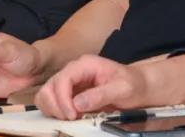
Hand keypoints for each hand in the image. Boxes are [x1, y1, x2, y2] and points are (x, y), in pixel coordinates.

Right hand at [36, 55, 152, 119]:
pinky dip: (54, 111)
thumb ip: (101, 94)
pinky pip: (51, 102)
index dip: (63, 98)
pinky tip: (69, 117)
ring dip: (53, 109)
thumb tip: (78, 104)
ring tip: (70, 118)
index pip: (63, 78)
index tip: (72, 115)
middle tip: (72, 119)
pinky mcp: (69, 93)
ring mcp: (69, 82)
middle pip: (50, 86)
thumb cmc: (132, 84)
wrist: (138, 86)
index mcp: (85, 64)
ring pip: (46, 94)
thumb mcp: (122, 89)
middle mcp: (73, 71)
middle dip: (56, 106)